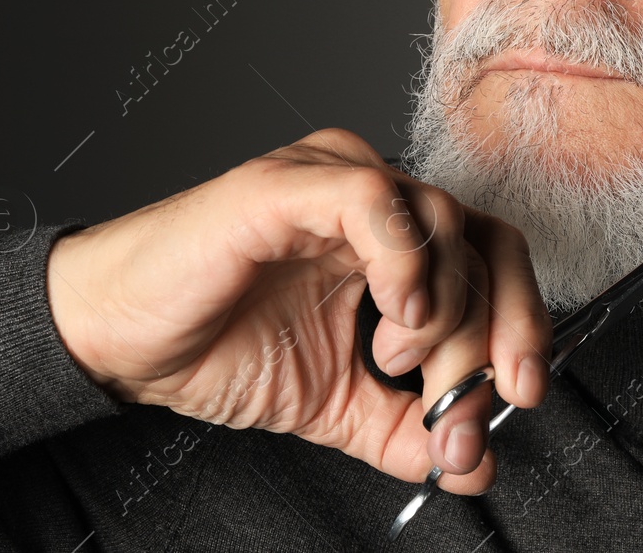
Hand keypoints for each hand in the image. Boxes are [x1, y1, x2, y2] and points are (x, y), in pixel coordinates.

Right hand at [44, 127, 551, 492]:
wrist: (120, 340)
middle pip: (483, 242)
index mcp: (394, 240)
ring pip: (443, 221)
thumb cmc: (215, 344)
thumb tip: (473, 463)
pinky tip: (396, 315)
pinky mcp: (289, 182)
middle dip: (492, 332)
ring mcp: (335, 179)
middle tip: (461, 399)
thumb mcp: (335, 402)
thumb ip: (405, 427)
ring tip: (395, 355)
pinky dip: (404, 260)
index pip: (493, 258)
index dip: (523, 322)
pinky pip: (376, 199)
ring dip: (443, 306)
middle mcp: (375, 199)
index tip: (521, 393)